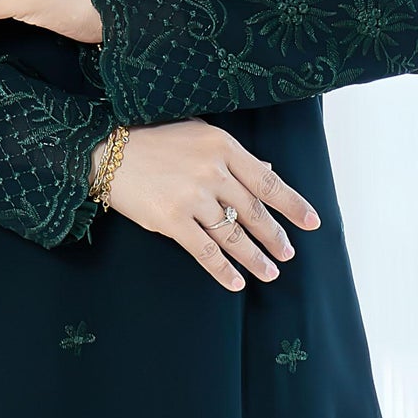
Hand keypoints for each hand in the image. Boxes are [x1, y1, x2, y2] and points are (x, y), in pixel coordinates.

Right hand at [92, 121, 321, 290]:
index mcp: (223, 147)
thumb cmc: (153, 139)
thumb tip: (268, 170)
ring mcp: (192, 197)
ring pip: (234, 235)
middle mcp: (212, 172)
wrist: (106, 150)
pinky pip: (205, 251)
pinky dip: (223, 269)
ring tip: (271, 272)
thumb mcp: (198, 134)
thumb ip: (232, 156)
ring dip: (256, 258)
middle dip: (276, 236)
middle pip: (254, 212)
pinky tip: (237, 282)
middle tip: (288, 253)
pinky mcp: (171, 220)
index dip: (293, 204)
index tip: (311, 222)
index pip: (268, 181)